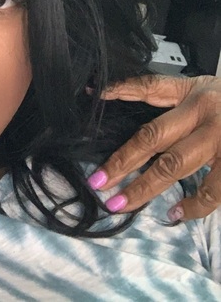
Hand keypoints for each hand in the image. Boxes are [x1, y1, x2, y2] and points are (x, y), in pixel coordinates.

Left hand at [87, 75, 220, 221]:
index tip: (93, 96)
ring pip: (177, 167)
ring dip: (146, 188)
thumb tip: (114, 92)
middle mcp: (206, 115)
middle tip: (98, 181)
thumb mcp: (200, 88)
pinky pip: (214, 191)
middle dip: (122, 160)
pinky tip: (175, 214)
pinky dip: (193, 206)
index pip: (148, 88)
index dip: (119, 90)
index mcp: (194, 94)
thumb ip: (162, 92)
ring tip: (122, 203)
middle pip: (154, 137)